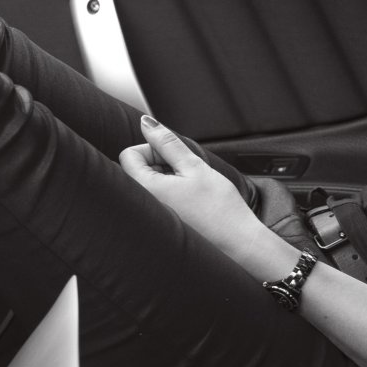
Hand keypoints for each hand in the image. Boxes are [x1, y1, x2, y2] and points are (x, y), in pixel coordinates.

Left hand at [118, 117, 275, 266]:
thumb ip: (167, 142)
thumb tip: (146, 123)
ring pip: (148, 183)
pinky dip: (170, 194)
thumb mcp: (194, 167)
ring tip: (190, 192)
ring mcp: (150, 218)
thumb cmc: (219, 209)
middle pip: (136, 168)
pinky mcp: (160, 225)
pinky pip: (156, 200)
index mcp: (145, 189)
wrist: (237, 244)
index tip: (174, 161)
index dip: (152, 150)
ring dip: (166, 179)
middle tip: (185, 176)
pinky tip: (189, 203)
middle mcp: (141, 206)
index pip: (129, 154)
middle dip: (159, 164)